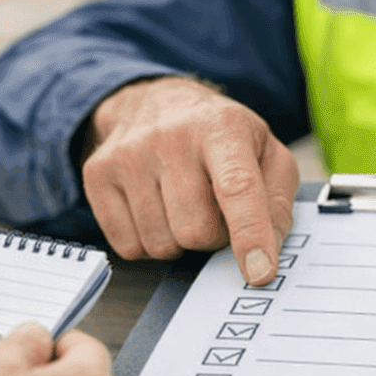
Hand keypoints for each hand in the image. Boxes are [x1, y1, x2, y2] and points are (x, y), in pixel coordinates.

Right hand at [82, 76, 297, 284]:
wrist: (156, 102)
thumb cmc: (218, 136)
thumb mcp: (265, 152)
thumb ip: (277, 203)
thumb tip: (268, 253)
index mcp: (222, 127)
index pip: (237, 187)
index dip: (250, 234)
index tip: (259, 273)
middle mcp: (171, 136)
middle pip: (197, 230)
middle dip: (214, 236)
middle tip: (215, 210)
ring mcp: (129, 155)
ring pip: (161, 244)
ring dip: (180, 240)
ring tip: (183, 204)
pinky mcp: (98, 174)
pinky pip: (129, 247)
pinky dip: (148, 242)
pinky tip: (155, 209)